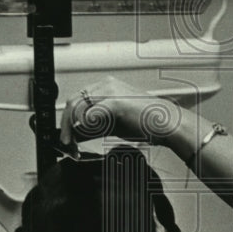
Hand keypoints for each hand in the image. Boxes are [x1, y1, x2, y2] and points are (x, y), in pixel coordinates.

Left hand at [60, 75, 182, 148]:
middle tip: (67, 145)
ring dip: (72, 129)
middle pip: (74, 103)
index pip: (77, 100)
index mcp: (105, 87)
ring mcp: (110, 91)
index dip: (68, 120)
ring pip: (78, 107)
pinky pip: (92, 113)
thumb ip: (95, 126)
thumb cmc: (145, 122)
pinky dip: (85, 125)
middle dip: (66, 126)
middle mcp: (105, 85)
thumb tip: (76, 133)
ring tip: (75, 146)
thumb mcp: (114, 123)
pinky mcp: (115, 101)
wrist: (166, 124)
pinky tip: (85, 136)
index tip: (67, 137)